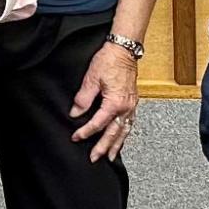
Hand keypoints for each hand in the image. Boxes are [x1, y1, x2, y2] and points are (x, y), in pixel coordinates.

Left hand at [70, 41, 139, 161]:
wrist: (124, 50)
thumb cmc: (109, 61)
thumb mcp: (91, 78)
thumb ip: (83, 98)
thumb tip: (75, 113)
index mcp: (115, 103)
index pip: (98, 123)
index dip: (86, 132)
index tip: (76, 137)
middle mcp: (126, 107)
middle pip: (113, 133)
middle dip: (104, 147)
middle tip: (95, 158)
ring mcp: (131, 106)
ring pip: (124, 131)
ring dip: (117, 145)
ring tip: (110, 157)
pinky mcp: (132, 102)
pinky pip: (129, 123)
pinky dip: (124, 133)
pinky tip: (121, 138)